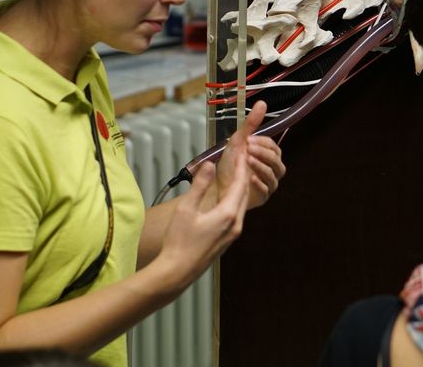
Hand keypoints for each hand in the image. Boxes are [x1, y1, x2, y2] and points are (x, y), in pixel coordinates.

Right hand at [156, 152, 249, 290]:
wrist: (178, 271)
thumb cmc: (179, 242)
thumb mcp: (186, 209)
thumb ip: (200, 186)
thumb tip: (209, 165)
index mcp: (228, 214)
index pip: (240, 184)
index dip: (241, 166)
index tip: (242, 151)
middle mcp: (235, 224)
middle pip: (244, 193)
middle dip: (244, 174)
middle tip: (242, 158)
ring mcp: (233, 233)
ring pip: (241, 204)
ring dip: (240, 188)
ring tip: (237, 173)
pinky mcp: (227, 239)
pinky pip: (236, 214)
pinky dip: (235, 200)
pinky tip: (229, 197)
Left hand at [216, 101, 267, 201]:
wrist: (215, 186)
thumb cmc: (228, 165)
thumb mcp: (237, 141)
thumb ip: (251, 124)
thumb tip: (262, 103)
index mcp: (267, 156)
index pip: (274, 147)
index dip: (263, 143)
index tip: (249, 140)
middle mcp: (271, 169)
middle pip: (277, 161)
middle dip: (263, 154)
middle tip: (248, 149)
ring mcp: (268, 183)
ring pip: (274, 175)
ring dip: (261, 166)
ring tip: (248, 160)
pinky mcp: (262, 197)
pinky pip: (267, 190)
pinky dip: (259, 183)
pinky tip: (249, 178)